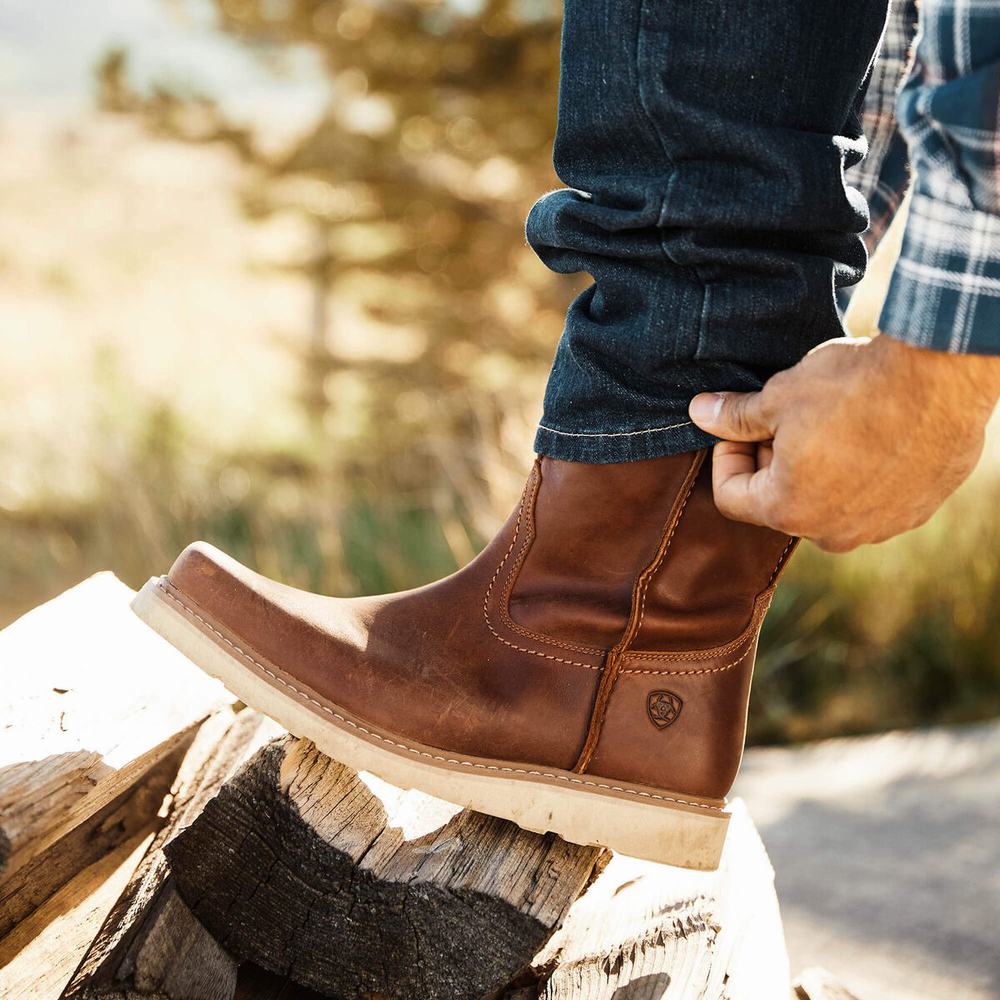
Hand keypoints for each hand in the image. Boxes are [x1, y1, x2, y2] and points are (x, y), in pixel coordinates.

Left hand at [688, 334, 999, 551]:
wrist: (941, 375)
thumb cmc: (853, 387)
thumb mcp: (778, 397)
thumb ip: (734, 416)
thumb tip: (699, 413)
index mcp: (788, 511)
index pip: (731, 497)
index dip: (727, 456)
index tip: (740, 426)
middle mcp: (833, 532)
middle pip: (779, 501)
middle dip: (772, 461)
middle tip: (784, 418)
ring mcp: (880, 526)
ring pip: (827, 501)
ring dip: (816, 468)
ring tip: (829, 422)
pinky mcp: (917, 509)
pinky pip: (873, 498)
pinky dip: (861, 472)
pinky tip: (869, 431)